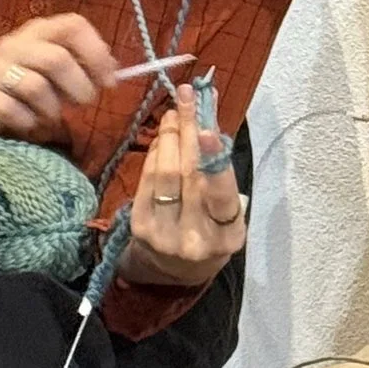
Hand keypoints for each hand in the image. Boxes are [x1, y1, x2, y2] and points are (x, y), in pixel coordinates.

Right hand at [0, 14, 118, 139]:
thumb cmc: (11, 79)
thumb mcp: (44, 66)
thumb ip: (77, 63)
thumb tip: (114, 67)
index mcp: (37, 32)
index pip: (72, 26)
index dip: (96, 52)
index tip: (108, 81)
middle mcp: (14, 44)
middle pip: (57, 59)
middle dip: (78, 88)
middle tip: (82, 104)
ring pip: (33, 85)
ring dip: (50, 108)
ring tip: (51, 116)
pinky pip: (5, 107)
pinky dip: (23, 120)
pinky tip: (27, 123)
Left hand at [123, 89, 245, 289]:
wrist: (176, 270)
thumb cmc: (211, 231)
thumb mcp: (227, 212)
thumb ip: (221, 173)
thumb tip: (210, 120)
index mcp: (227, 236)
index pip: (222, 196)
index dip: (214, 161)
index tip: (207, 129)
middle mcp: (195, 239)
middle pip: (190, 175)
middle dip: (189, 130)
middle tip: (187, 97)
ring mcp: (164, 235)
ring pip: (165, 175)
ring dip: (169, 136)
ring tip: (175, 113)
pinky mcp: (141, 227)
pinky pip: (147, 181)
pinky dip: (156, 154)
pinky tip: (163, 139)